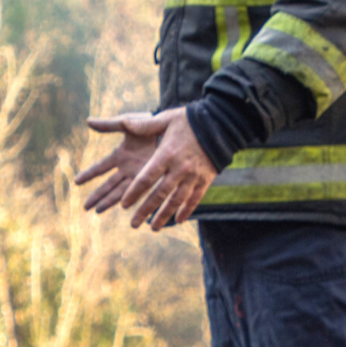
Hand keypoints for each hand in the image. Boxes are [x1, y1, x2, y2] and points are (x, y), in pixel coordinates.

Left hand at [74, 107, 217, 230]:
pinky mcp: (205, 179)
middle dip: (145, 211)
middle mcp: (179, 169)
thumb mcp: (166, 119)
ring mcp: (193, 176)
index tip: (124, 205)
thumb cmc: (190, 120)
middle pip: (159, 195)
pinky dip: (187, 210)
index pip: (146, 178)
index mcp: (166, 154)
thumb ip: (145, 125)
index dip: (134, 193)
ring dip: (164, 216)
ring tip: (154, 228)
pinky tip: (179, 220)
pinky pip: (195, 199)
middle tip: (134, 224)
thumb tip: (124, 123)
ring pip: (176, 201)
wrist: (221, 124)